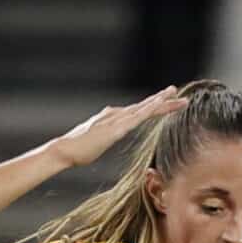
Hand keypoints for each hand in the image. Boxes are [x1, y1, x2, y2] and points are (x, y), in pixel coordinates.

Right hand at [45, 87, 186, 168]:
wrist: (64, 150)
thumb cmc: (76, 151)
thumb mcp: (95, 142)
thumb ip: (104, 136)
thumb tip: (107, 136)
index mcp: (112, 119)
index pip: (136, 111)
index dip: (150, 106)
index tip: (163, 101)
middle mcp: (115, 115)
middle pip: (143, 106)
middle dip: (160, 99)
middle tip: (175, 91)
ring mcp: (116, 120)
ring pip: (144, 109)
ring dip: (161, 102)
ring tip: (177, 97)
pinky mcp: (116, 129)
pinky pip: (137, 118)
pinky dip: (150, 111)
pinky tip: (161, 106)